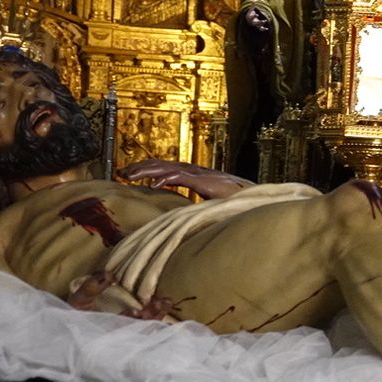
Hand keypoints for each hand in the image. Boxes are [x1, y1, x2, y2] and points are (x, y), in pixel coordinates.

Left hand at [120, 159, 252, 198]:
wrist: (259, 201)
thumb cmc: (238, 206)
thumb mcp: (212, 206)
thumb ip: (196, 206)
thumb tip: (182, 215)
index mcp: (199, 176)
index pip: (170, 169)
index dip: (151, 170)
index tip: (133, 175)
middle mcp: (199, 172)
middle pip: (165, 165)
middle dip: (143, 167)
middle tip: (122, 172)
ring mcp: (203, 175)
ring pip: (170, 168)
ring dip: (148, 170)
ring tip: (130, 174)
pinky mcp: (207, 181)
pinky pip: (183, 177)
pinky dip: (166, 178)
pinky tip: (152, 184)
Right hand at [242, 5, 271, 32]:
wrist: (248, 21)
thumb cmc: (251, 14)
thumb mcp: (251, 10)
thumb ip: (252, 6)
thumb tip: (253, 0)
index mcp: (251, 18)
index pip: (252, 17)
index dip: (254, 16)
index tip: (257, 14)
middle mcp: (253, 22)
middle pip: (256, 23)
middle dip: (260, 22)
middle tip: (264, 21)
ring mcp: (256, 25)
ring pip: (258, 27)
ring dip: (262, 27)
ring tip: (266, 26)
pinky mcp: (258, 27)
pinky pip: (260, 29)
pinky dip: (263, 29)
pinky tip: (267, 29)